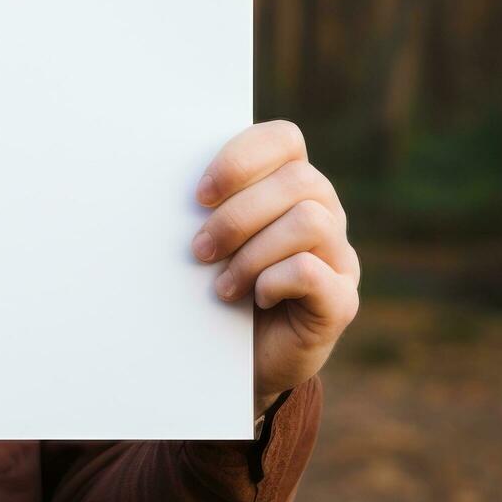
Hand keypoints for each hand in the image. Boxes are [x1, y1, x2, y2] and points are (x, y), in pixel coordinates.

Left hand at [191, 120, 359, 417]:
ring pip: (309, 222)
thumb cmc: (216, 289)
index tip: (199, 195)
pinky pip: (313, 271)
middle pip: (297, 180)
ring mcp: (339, 257)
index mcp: (291, 185)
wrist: (234, 362)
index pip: (283, 139)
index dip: (241, 158)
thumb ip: (205, 207)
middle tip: (199, 252)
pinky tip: (255, 297)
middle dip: (237, 216)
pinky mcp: (342, 300)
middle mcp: (325, 213)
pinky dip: (274, 281)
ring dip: (252, 253)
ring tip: (222, 286)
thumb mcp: (208, 241)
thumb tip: (160, 184)